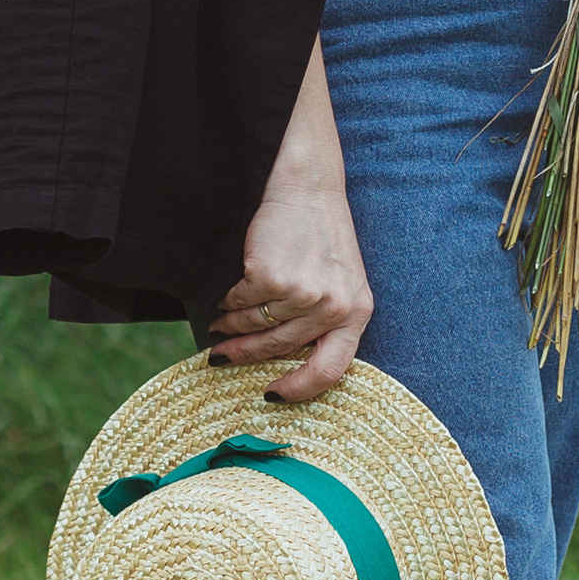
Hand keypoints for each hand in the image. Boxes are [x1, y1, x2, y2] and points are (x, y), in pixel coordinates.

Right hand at [209, 177, 373, 401]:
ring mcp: (303, 295)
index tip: (271, 395)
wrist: (305, 183)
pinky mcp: (272, 278)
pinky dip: (227, 299)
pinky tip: (226, 289)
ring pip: (254, 325)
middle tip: (222, 354)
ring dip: (231, 325)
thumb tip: (280, 361)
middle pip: (279, 348)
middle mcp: (334, 308)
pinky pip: (238, 302)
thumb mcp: (340, 279)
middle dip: (245, 354)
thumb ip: (324, 318)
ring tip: (221, 320)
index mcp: (357, 312)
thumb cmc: (319, 231)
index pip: (331, 370)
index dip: (298, 390)